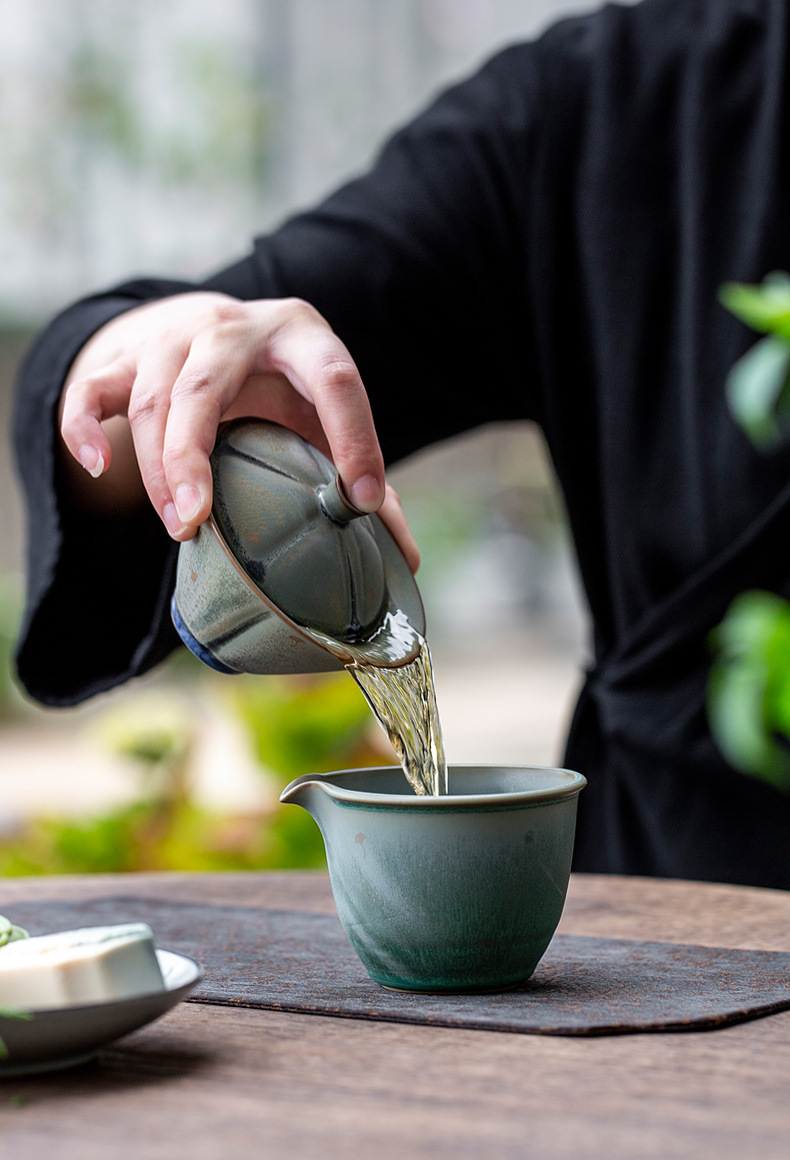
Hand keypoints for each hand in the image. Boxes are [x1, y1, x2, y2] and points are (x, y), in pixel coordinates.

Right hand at [59, 292, 419, 569]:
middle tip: (198, 524)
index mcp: (301, 337)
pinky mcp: (127, 357)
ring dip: (156, 466)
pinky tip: (99, 466)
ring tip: (179, 528)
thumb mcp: (323, 417)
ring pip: (151, 396)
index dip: (355, 438)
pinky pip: (92, 389)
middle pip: (205, 384)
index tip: (364, 502)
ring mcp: (173, 337)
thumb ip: (363, 477)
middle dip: (195, 457)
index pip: (335, 379)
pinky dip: (85, 427)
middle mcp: (234, 328)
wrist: (213, 330)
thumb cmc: (281, 388)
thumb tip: (404, 557)